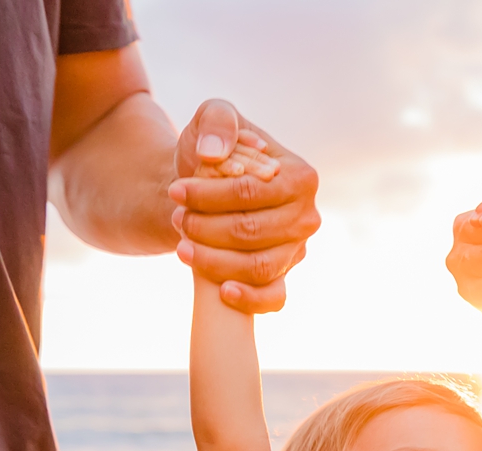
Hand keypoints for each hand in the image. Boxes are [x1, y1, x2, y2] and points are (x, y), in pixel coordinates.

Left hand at [170, 100, 320, 313]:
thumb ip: (217, 121)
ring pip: (257, 266)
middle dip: (205, 227)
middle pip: (251, 231)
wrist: (208, 190)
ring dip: (213, 260)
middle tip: (176, 218)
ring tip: (182, 246)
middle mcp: (306, 217)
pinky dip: (250, 299)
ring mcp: (297, 251)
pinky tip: (222, 291)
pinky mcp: (283, 277)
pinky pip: (273, 298)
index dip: (208, 195)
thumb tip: (214, 153)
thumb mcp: (213, 120)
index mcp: (300, 177)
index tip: (175, 191)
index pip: (250, 192)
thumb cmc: (215, 155)